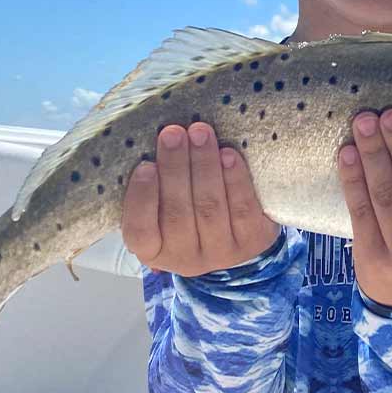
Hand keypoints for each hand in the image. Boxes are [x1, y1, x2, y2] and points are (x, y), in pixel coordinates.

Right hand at [122, 123, 279, 276]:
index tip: (145, 166)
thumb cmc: (188, 208)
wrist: (237, 233)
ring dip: (204, 166)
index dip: (141, 199)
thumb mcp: (162, 205)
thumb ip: (155, 183)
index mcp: (153, 250)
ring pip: (210, 208)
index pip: (139, 231)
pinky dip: (235, 180)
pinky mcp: (252, 241)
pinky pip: (243, 209)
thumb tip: (153, 143)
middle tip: (173, 133)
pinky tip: (228, 155)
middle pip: (178, 213)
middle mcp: (185, 258)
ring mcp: (221, 253)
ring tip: (200, 133)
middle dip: (175, 168)